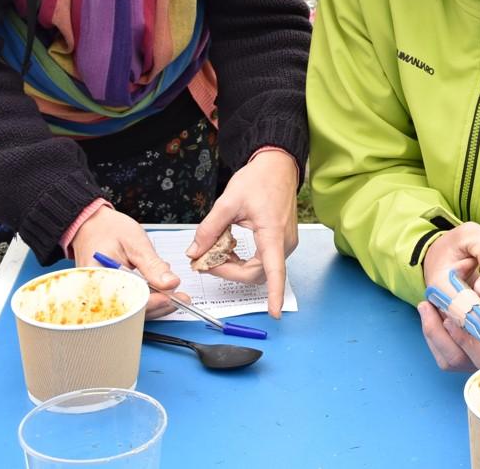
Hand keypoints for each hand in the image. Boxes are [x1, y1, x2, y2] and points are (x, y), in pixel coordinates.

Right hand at [71, 207, 186, 318]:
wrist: (93, 226)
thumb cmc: (109, 229)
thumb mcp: (135, 242)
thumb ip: (152, 265)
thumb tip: (171, 283)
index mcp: (100, 277)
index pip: (128, 300)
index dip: (152, 302)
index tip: (171, 298)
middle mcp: (97, 292)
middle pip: (130, 310)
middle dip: (157, 306)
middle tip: (180, 299)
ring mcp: (102, 296)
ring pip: (131, 310)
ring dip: (154, 305)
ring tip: (174, 296)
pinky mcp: (110, 295)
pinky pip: (128, 303)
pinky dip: (145, 299)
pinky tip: (159, 292)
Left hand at [186, 150, 300, 316]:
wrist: (277, 166)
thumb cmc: (259, 179)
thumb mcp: (228, 201)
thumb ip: (209, 229)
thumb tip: (195, 252)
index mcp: (273, 233)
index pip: (275, 271)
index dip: (274, 294)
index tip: (274, 313)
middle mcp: (283, 242)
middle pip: (257, 274)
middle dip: (229, 273)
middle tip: (205, 263)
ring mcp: (284, 243)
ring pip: (259, 269)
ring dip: (235, 267)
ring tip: (215, 253)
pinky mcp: (281, 242)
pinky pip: (262, 261)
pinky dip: (243, 261)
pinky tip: (229, 249)